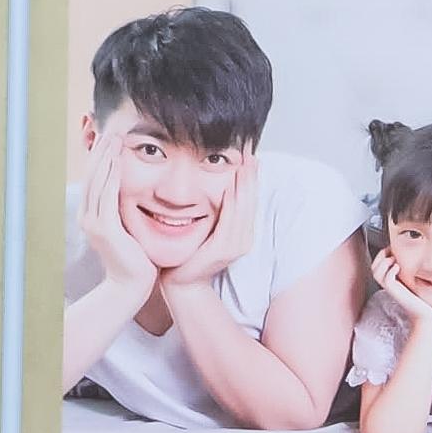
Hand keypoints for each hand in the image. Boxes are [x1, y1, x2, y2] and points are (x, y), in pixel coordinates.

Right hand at [78, 133, 157, 302]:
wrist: (131, 286)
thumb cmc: (136, 260)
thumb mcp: (129, 230)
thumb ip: (126, 213)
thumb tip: (135, 196)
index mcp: (93, 216)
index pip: (95, 180)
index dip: (100, 158)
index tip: (109, 138)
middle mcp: (88, 216)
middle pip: (91, 176)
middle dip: (100, 152)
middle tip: (109, 129)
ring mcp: (93, 223)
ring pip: (97, 182)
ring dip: (105, 158)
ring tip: (113, 138)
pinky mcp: (104, 229)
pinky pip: (107, 196)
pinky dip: (111, 176)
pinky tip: (117, 161)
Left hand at [164, 152, 258, 287]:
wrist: (180, 282)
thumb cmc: (188, 253)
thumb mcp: (204, 228)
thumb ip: (213, 212)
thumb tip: (213, 187)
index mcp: (241, 232)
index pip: (248, 199)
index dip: (250, 176)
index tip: (247, 153)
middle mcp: (244, 238)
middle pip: (250, 200)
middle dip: (251, 174)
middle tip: (250, 150)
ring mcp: (236, 244)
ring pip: (244, 207)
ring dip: (245, 184)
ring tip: (245, 162)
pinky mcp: (224, 249)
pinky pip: (230, 220)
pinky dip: (233, 202)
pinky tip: (231, 185)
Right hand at [370, 245, 431, 340]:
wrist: (427, 315)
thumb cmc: (424, 300)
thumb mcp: (415, 282)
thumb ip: (410, 271)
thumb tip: (413, 258)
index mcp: (392, 281)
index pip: (378, 265)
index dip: (382, 254)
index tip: (392, 248)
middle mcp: (389, 285)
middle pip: (374, 266)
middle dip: (381, 255)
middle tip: (391, 251)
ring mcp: (391, 289)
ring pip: (376, 271)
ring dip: (384, 261)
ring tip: (394, 259)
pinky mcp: (396, 293)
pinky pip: (387, 278)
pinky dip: (390, 270)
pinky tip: (398, 267)